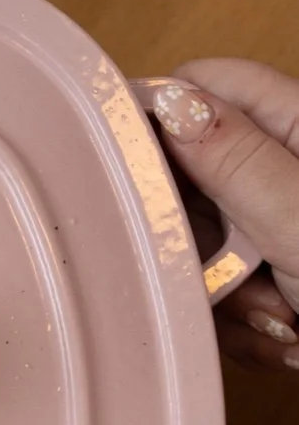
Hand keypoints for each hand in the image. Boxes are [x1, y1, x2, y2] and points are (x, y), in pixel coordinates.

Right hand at [150, 63, 298, 372]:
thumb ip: (237, 160)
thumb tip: (173, 103)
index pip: (206, 86)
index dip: (161, 125)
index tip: (141, 183)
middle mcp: (290, 168)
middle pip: (192, 178)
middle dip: (198, 238)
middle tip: (231, 274)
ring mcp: (282, 225)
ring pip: (203, 248)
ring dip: (229, 299)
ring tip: (284, 320)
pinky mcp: (280, 277)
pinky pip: (226, 295)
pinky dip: (248, 327)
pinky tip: (290, 339)